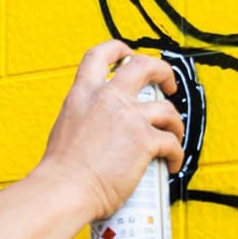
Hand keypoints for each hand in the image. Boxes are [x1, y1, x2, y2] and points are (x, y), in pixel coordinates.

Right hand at [32, 43, 185, 220]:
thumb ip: (84, 117)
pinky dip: (176, 154)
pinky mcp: (145, 141)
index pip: (101, 54)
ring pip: (167, 107)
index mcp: (83, 93)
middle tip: (168, 84)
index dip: (120, 50)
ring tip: (174, 133)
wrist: (64, 189)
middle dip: (163, 71)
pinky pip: (172, 142)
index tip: (129, 55)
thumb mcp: (66, 127)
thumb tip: (97, 126)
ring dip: (176, 121)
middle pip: (145, 66)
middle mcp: (107, 99)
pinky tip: (172, 163)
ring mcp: (129, 118)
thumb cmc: (61, 171)